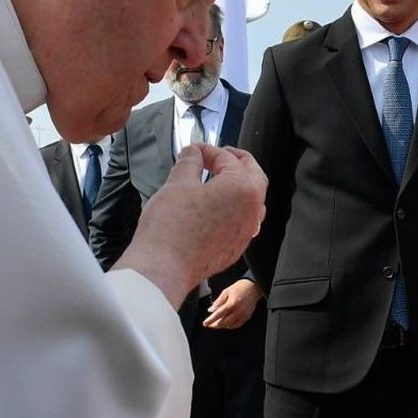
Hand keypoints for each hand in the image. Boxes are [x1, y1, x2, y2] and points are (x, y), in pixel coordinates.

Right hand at [114, 144, 265, 307]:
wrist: (164, 267)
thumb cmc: (171, 227)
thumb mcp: (178, 183)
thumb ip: (189, 162)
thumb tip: (193, 152)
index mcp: (242, 188)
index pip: (228, 159)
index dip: (209, 150)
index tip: (194, 149)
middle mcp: (252, 210)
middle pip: (252, 176)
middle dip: (237, 162)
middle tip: (219, 155)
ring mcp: (246, 231)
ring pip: (252, 200)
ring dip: (240, 185)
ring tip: (220, 179)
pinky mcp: (236, 248)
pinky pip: (244, 221)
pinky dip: (235, 208)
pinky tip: (218, 207)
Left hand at [203, 278, 261, 329]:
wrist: (253, 287)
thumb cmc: (240, 288)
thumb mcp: (226, 291)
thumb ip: (218, 302)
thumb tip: (211, 310)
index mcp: (232, 303)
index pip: (219, 314)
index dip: (211, 320)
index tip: (205, 323)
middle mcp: (238, 311)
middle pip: (224, 322)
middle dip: (215, 325)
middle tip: (209, 325)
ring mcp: (243, 315)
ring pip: (230, 325)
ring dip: (222, 326)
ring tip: (216, 324)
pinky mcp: (247, 317)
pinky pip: (237, 325)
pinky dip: (230, 326)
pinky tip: (225, 324)